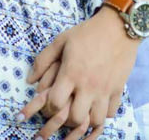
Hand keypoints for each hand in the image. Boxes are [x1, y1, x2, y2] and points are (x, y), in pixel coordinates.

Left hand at [18, 7, 138, 139]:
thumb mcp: (61, 40)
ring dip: (87, 119)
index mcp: (71, 73)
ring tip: (83, 110)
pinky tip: (97, 105)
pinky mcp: (118, 89)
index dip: (50, 106)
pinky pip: (111, 112)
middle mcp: (88, 85)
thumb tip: (29, 80)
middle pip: (77, 118)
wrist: (119, 26)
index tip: (51, 101)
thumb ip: (43, 60)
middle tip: (67, 109)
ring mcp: (105, 89)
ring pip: (96, 120)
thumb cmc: (88, 32)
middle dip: (68, 118)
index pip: (56, 103)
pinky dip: (103, 113)